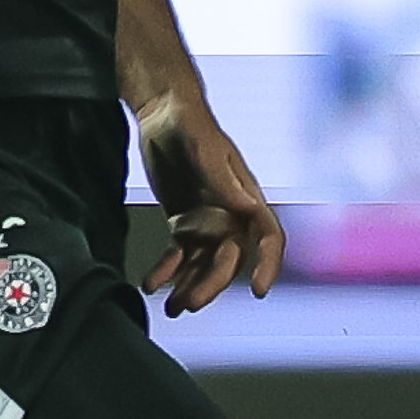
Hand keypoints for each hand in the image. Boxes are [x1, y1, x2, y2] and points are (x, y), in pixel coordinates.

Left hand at [134, 87, 286, 315]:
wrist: (162, 111)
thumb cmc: (189, 122)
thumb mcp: (203, 147)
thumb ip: (223, 178)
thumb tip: (247, 207)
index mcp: (246, 197)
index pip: (268, 236)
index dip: (267, 264)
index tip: (258, 291)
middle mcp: (231, 214)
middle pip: (231, 260)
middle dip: (212, 284)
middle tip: (188, 303)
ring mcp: (207, 221)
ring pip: (205, 265)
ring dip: (190, 287)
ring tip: (170, 307)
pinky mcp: (184, 223)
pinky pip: (180, 256)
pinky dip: (168, 272)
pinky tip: (151, 284)